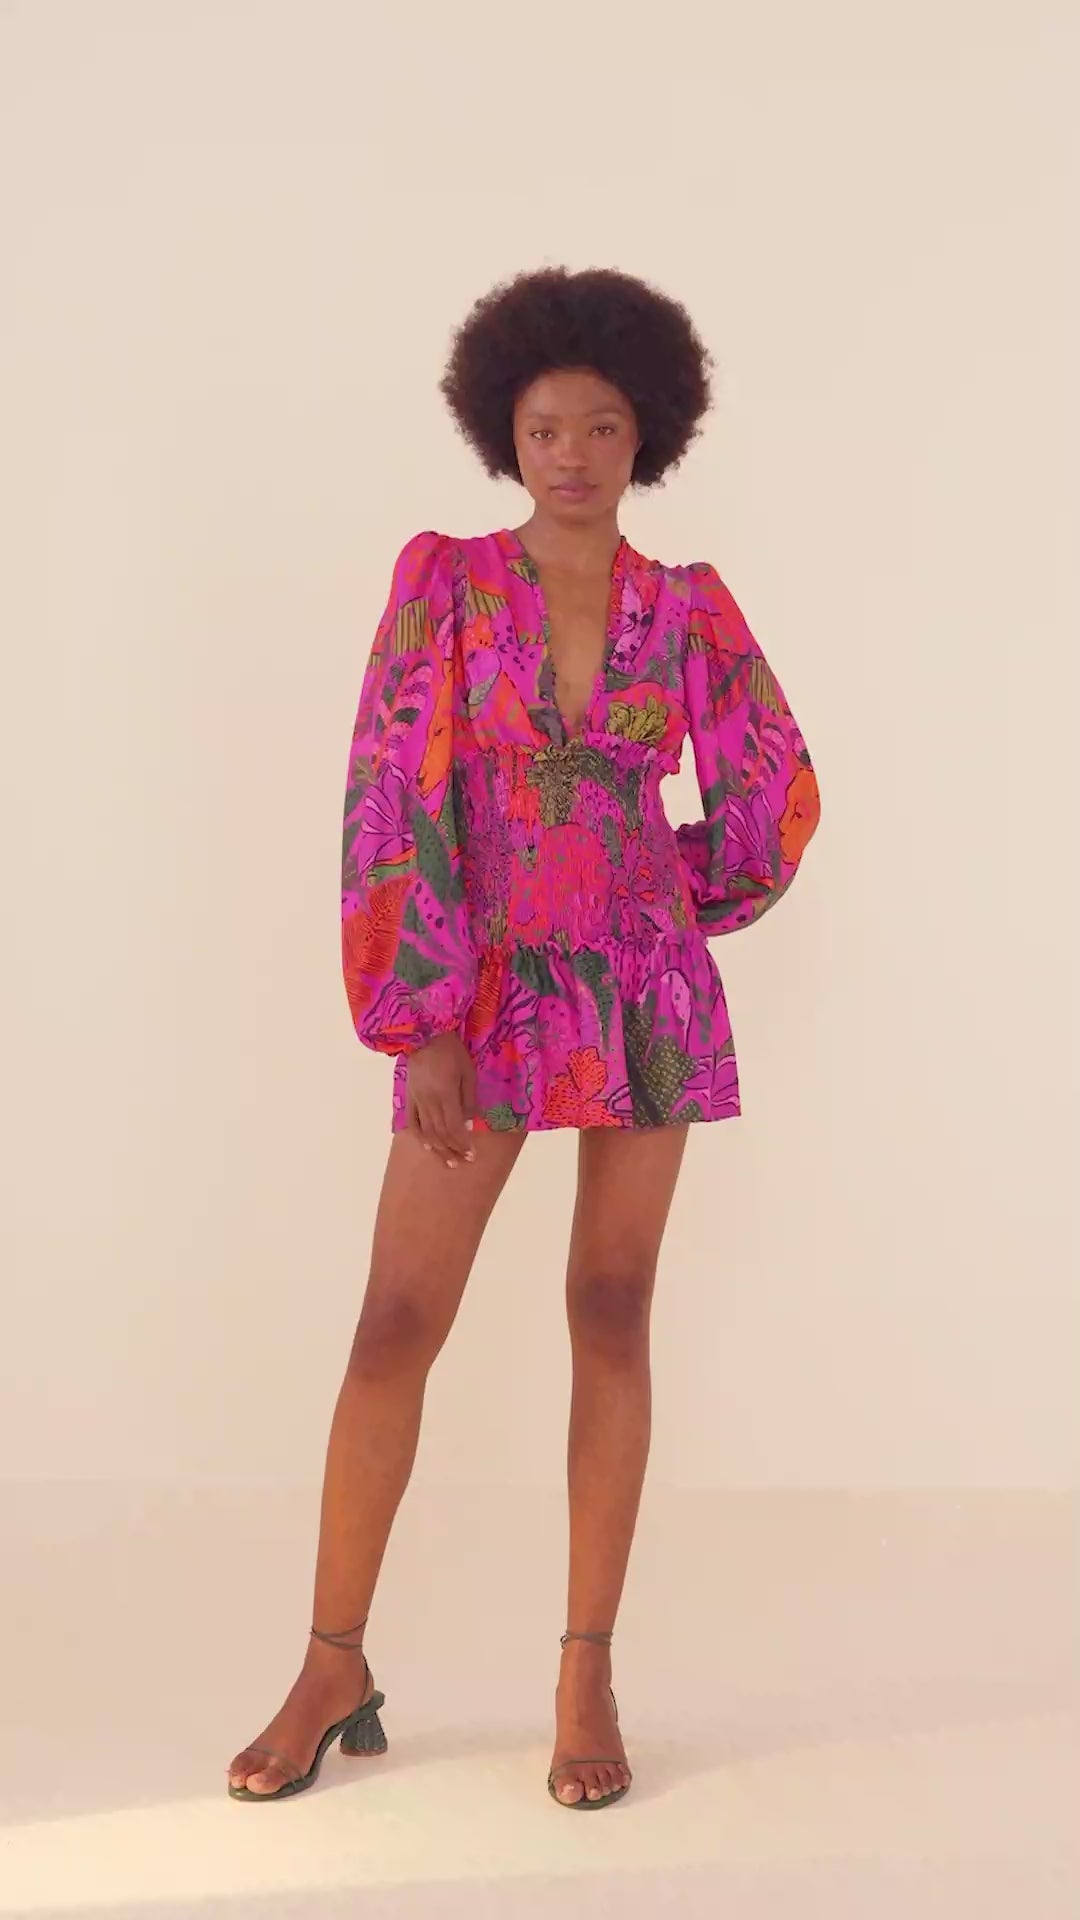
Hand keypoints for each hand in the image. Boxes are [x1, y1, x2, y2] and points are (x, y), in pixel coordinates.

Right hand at [405, 1033, 476, 1166]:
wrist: (424, 1034)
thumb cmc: (451, 1050)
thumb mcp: (468, 1071)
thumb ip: (469, 1099)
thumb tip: (470, 1124)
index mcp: (445, 1094)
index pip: (454, 1127)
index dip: (462, 1143)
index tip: (471, 1154)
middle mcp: (429, 1101)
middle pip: (440, 1133)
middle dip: (453, 1150)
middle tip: (464, 1162)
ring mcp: (417, 1100)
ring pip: (426, 1131)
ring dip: (438, 1149)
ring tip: (449, 1162)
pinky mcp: (409, 1097)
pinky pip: (412, 1121)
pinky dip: (419, 1136)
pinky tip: (427, 1147)